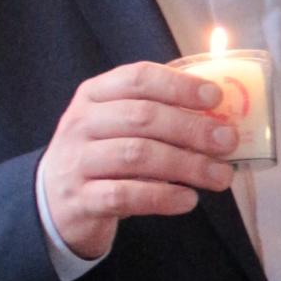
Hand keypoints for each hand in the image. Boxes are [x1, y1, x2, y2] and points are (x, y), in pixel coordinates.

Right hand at [39, 62, 238, 260]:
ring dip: (186, 165)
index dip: (179, 85)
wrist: (53, 202)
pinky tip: (188, 200)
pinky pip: (125, 195)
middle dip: (192, 128)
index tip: (215, 97)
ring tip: (220, 176)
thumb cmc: (101, 154)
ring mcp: (76, 162)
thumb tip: (220, 112)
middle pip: (142, 117)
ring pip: (136, 155)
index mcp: (95, 94)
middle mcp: (81, 123)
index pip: (137, 78)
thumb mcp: (118, 123)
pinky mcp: (79, 200)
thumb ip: (159, 111)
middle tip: (228, 141)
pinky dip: (162, 197)